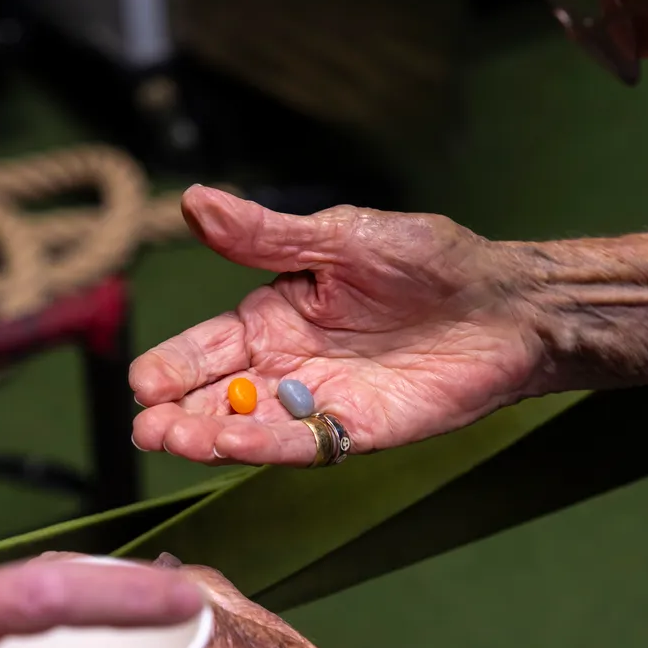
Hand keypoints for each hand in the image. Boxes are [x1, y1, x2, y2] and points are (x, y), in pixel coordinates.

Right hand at [130, 186, 545, 466]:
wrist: (507, 305)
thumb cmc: (430, 261)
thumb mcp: (343, 238)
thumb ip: (268, 235)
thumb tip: (194, 202)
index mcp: (277, 313)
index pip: (208, 345)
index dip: (173, 365)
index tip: (141, 382)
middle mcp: (291, 362)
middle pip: (220, 395)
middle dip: (178, 412)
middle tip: (146, 426)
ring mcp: (324, 400)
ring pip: (253, 426)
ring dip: (210, 436)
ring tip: (171, 439)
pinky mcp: (361, 430)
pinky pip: (307, 443)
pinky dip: (269, 446)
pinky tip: (234, 444)